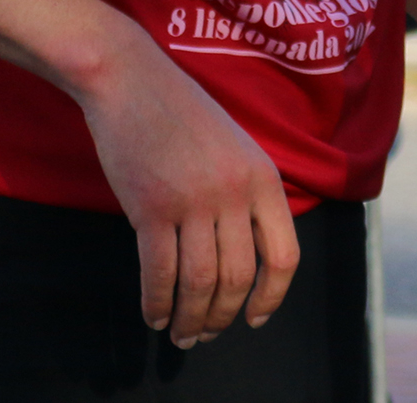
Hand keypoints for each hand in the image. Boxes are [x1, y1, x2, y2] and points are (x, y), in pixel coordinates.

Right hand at [72, 30, 300, 346]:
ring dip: (191, 318)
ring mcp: (194, 200)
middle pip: (239, 276)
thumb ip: (246, 195)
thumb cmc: (181, 114)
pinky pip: (160, 271)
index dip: (272, 296)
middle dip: (223, 315)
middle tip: (207, 334)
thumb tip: (245, 256)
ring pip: (200, 282)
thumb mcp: (235, 148)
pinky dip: (157, 301)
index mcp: (263, 178)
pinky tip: (155, 314)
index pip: (284, 255)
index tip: (255, 318)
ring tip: (182, 335)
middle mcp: (235, 192)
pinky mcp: (151, 207)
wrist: (133, 80)